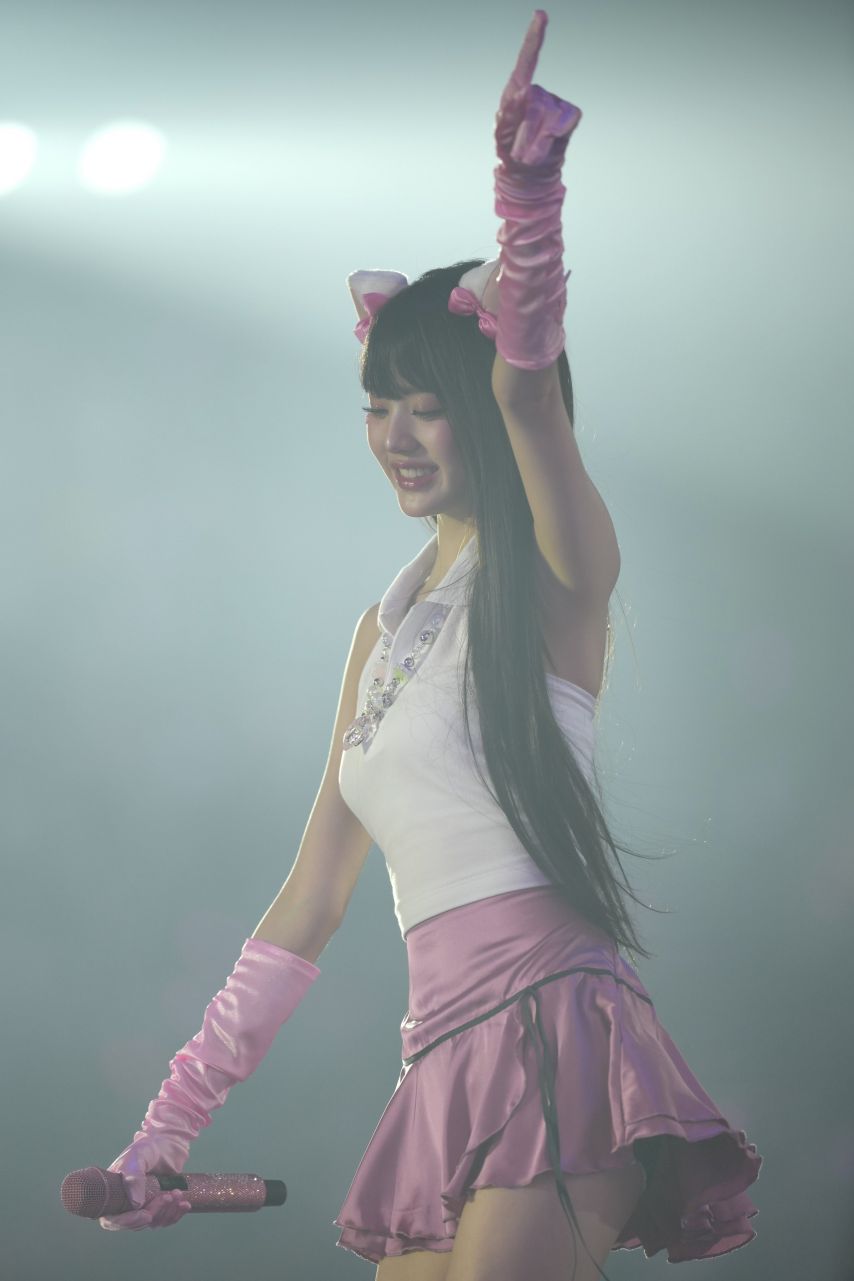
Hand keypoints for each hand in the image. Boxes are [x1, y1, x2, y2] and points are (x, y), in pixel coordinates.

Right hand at [98, 1142, 191, 1230]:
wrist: (165, 1144)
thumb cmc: (145, 1148)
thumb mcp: (138, 1157)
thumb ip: (134, 1178)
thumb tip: (136, 1204)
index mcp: (113, 1195)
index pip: (113, 1220)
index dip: (129, 1222)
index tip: (146, 1215)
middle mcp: (125, 1206)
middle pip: (137, 1223)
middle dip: (155, 1212)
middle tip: (169, 1195)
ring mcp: (142, 1208)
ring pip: (153, 1223)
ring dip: (168, 1211)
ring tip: (178, 1193)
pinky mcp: (157, 1208)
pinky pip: (166, 1219)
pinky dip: (176, 1214)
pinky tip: (185, 1204)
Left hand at [494, 10, 581, 172]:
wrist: (528, 176)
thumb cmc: (510, 152)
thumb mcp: (501, 136)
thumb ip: (507, 115)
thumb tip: (524, 93)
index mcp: (517, 91)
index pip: (527, 60)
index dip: (534, 37)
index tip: (541, 14)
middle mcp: (538, 93)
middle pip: (534, 106)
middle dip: (524, 134)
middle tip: (517, 152)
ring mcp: (556, 103)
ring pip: (548, 118)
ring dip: (535, 143)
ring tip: (528, 155)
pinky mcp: (570, 115)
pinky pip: (562, 123)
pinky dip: (550, 141)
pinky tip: (545, 149)